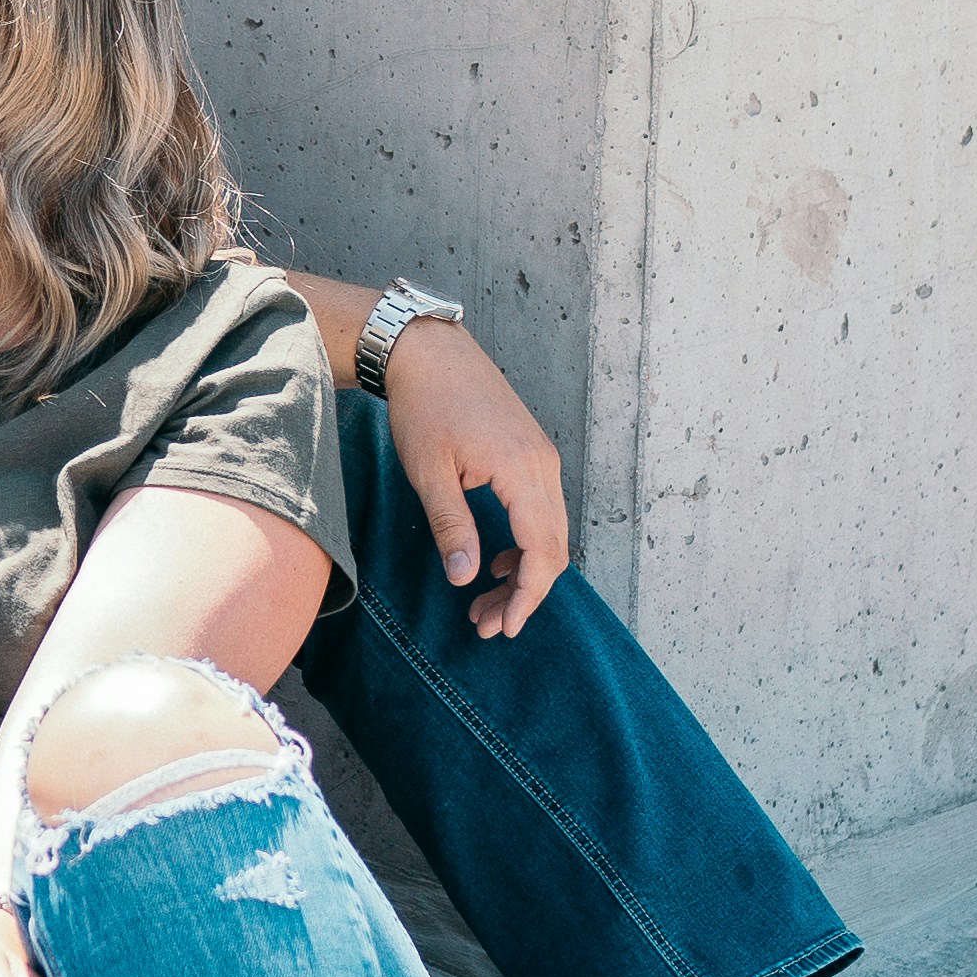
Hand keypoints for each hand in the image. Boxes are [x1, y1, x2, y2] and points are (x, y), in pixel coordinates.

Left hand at [381, 317, 568, 636]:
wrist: (426, 349)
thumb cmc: (423, 404)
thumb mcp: (429, 471)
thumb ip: (453, 527)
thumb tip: (467, 578)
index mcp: (523, 471)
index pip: (542, 551)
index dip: (527, 596)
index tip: (504, 627)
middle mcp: (544, 466)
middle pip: (553, 547)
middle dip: (524, 592)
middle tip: (487, 624)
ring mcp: (542, 457)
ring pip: (549, 530)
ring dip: (524, 569)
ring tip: (485, 601)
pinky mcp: (531, 452)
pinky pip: (541, 509)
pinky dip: (525, 542)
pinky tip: (495, 559)